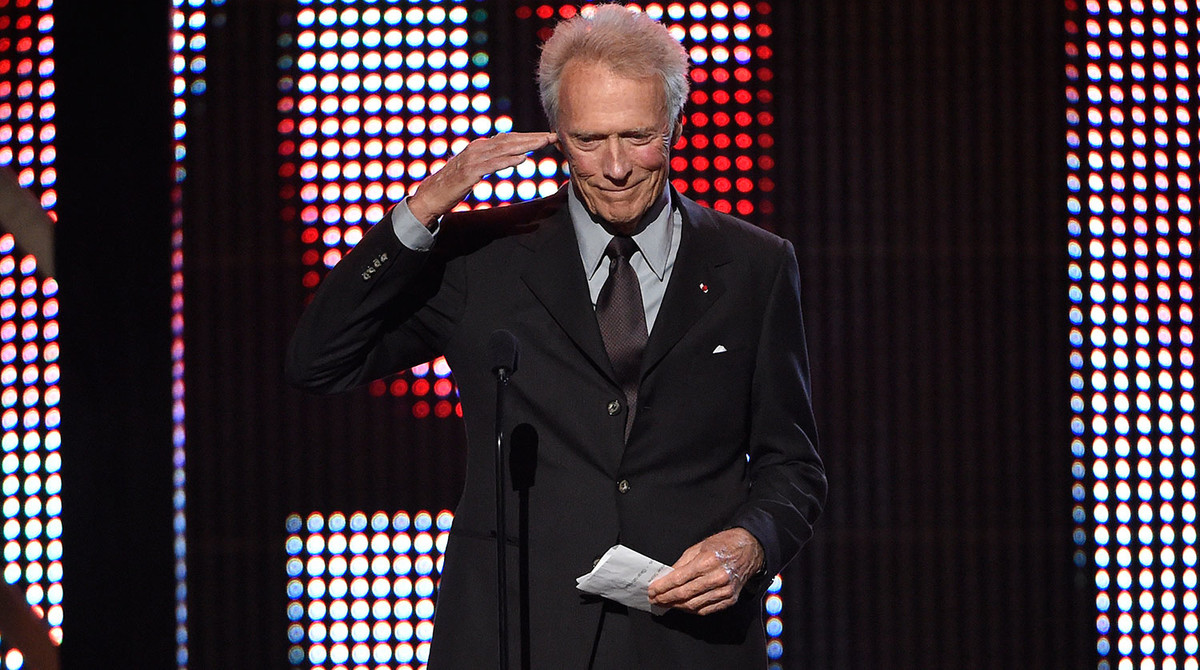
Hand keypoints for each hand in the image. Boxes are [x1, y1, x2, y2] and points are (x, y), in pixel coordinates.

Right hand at [406, 131, 557, 226]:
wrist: (430, 196)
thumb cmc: (452, 185)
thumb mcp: (475, 169)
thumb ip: (491, 160)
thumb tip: (513, 155)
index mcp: (479, 147)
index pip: (507, 139)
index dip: (527, 137)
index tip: (545, 137)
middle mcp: (477, 149)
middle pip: (509, 140)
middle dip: (532, 138)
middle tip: (552, 136)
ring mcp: (473, 160)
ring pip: (504, 149)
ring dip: (525, 145)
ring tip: (543, 143)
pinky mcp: (470, 173)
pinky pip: (492, 165)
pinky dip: (507, 161)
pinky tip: (522, 159)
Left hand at [647, 528, 764, 615]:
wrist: (750, 549)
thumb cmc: (724, 545)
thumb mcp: (699, 547)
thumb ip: (682, 563)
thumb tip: (667, 576)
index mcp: (707, 561)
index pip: (678, 579)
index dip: (662, 587)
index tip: (652, 590)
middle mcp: (717, 578)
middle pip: (684, 594)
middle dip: (666, 598)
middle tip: (655, 599)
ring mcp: (725, 590)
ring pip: (694, 605)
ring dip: (677, 606)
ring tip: (666, 603)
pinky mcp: (730, 599)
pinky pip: (706, 609)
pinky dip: (692, 610)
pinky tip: (683, 606)